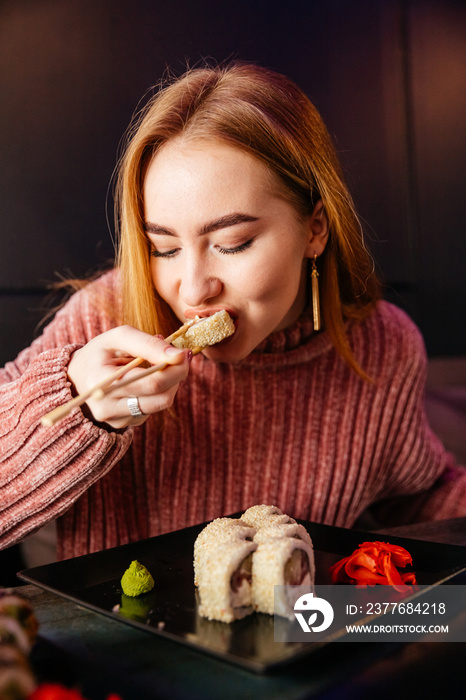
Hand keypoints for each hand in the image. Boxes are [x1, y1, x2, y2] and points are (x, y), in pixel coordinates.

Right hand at [67, 325, 190, 428]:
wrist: (78, 377)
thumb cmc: (100, 352)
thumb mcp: (118, 337)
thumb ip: (148, 344)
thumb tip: (178, 355)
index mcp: (102, 382)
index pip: (151, 381)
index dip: (175, 367)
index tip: (185, 353)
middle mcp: (107, 407)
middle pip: (161, 396)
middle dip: (178, 375)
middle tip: (181, 357)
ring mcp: (116, 419)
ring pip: (161, 404)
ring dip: (170, 384)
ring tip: (160, 366)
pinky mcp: (124, 424)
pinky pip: (153, 409)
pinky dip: (158, 393)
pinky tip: (146, 381)